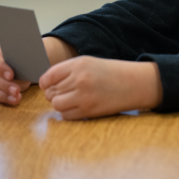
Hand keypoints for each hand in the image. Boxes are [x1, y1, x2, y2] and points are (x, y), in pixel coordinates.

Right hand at [0, 37, 78, 105]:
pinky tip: (14, 100)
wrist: (23, 59)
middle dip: (3, 84)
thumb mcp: (26, 49)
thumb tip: (29, 62)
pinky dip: (2, 98)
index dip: (0, 67)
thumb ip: (24, 54)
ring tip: (16, 97)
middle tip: (17, 90)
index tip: (11, 75)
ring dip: (2, 94)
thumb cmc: (24, 52)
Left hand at [38, 56, 161, 119]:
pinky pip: (66, 115)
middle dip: (55, 93)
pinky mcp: (88, 110)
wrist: (133, 83)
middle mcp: (79, 79)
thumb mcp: (89, 63)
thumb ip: (67, 70)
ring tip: (71, 99)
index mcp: (78, 65)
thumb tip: (45, 84)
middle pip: (51, 92)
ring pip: (56, 104)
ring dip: (60, 103)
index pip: (48, 76)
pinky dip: (68, 112)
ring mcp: (83, 96)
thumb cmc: (111, 73)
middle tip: (66, 92)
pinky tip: (78, 106)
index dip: (46, 83)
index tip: (49, 85)